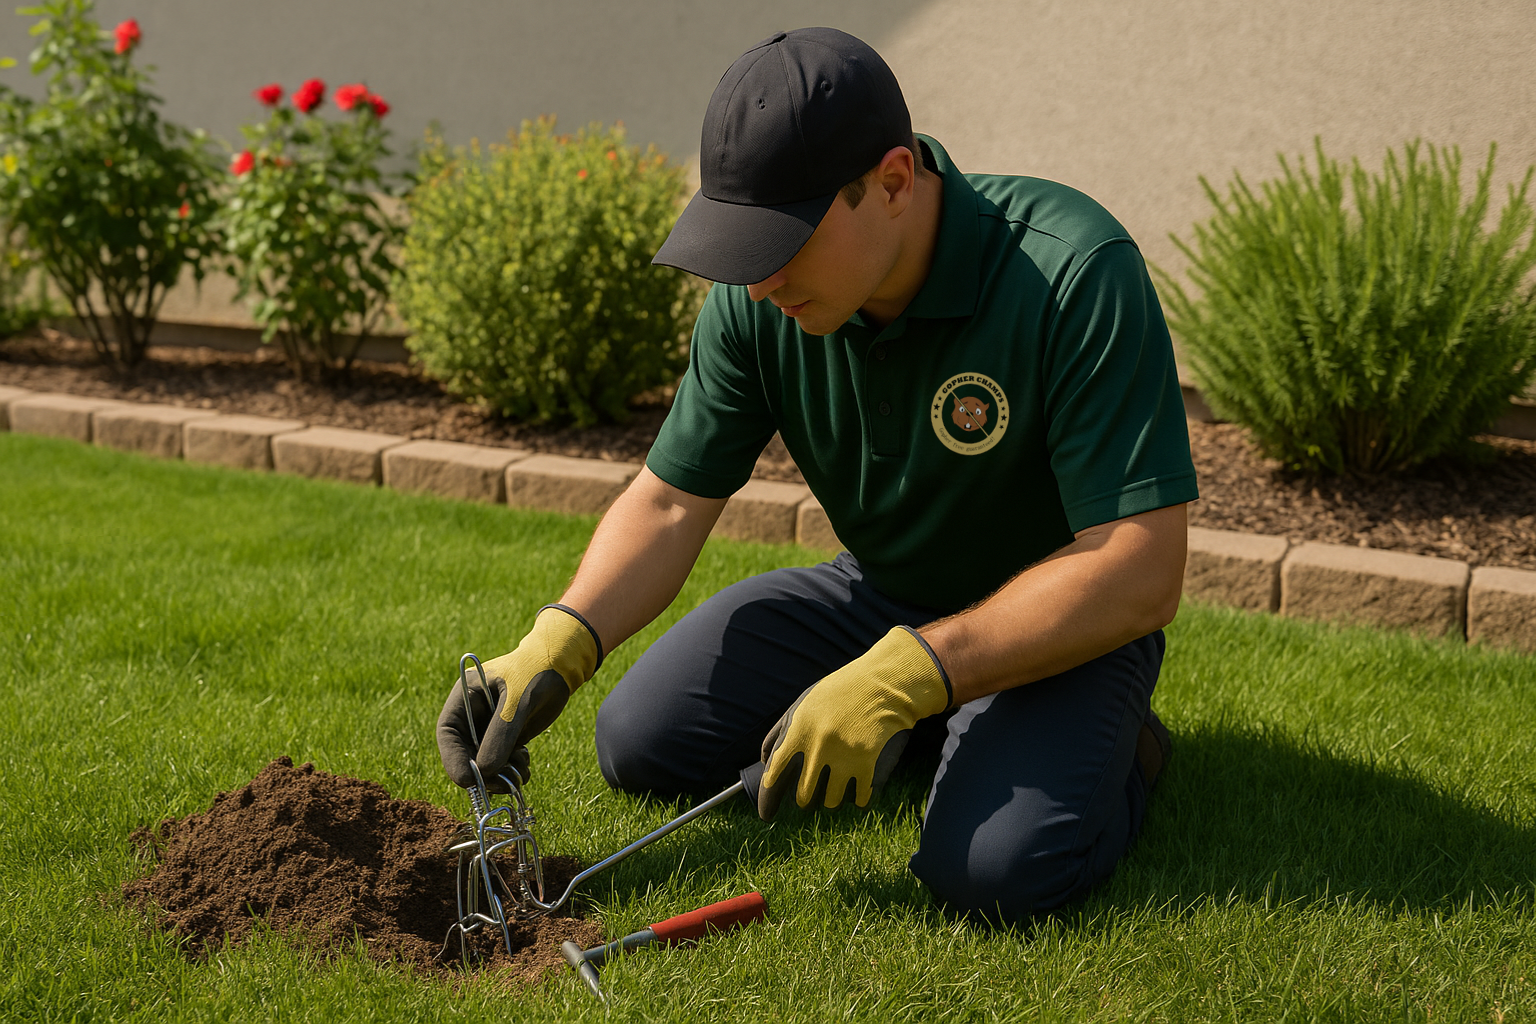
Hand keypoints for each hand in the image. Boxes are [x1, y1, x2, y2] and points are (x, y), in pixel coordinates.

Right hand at [436, 604, 601, 790]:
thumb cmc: (536, 673)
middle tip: (500, 784)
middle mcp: (472, 716)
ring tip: (520, 770)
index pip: (448, 733)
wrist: (561, 669)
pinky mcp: (505, 739)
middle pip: (464, 753)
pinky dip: (511, 770)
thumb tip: (484, 771)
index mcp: (464, 698)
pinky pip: (501, 763)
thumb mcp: (518, 702)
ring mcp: (488, 730)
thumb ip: (501, 734)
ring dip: (499, 774)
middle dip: (481, 772)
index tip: (467, 780)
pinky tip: (525, 764)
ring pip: (484, 763)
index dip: (453, 759)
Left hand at [757, 626, 950, 819]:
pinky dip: (857, 801)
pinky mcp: (868, 765)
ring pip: (830, 802)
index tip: (766, 814)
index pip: (774, 774)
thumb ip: (781, 732)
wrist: (883, 684)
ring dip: (830, 800)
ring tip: (835, 791)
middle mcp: (818, 747)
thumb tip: (765, 762)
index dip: (768, 799)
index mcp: (798, 730)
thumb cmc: (840, 693)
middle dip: (804, 801)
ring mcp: (843, 758)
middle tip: (807, 800)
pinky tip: (858, 795)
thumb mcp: (804, 704)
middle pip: (803, 796)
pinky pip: (858, 799)